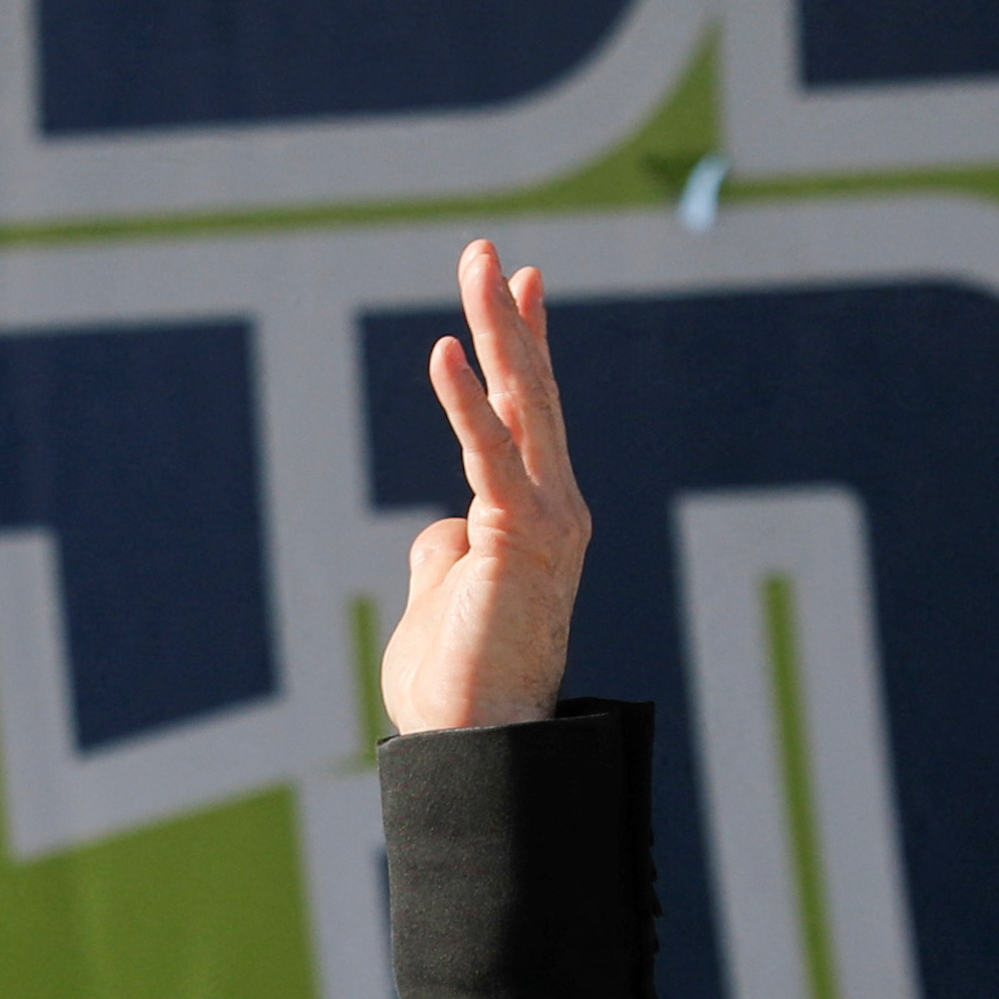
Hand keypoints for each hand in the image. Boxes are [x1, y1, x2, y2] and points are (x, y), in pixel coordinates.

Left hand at [381, 235, 588, 733]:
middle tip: (487, 249)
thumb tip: (441, 526)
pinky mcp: (517, 540)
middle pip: (534, 392)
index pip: (532, 414)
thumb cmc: (461, 689)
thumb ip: (449, 552)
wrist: (480, 749)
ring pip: (522, 406)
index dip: (526, 344)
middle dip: (511, 315)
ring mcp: (546, 523)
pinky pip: (487, 454)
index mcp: (539, 520)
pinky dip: (466, 401)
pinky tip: (445, 350)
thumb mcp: (446, 600)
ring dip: (498, 329)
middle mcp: (556, 511)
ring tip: (480, 263)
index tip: (521, 281)